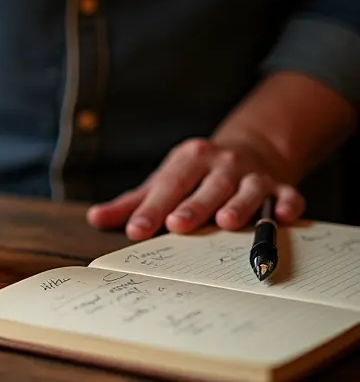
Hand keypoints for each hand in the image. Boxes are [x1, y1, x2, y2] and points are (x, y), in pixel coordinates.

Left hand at [86, 138, 305, 240]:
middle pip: (206, 187)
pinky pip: (287, 194)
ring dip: (239, 205)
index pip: (167, 185)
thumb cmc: (194, 175)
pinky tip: (284, 216)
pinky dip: (287, 204)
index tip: (135, 230)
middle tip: (176, 225)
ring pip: (247, 190)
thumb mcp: (163, 181)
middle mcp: (222, 165)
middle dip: (192, 207)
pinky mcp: (281, 186)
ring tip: (227, 223)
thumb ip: (132, 202)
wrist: (248, 151)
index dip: (151, 208)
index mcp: (189, 160)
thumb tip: (95, 219)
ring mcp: (253, 174)